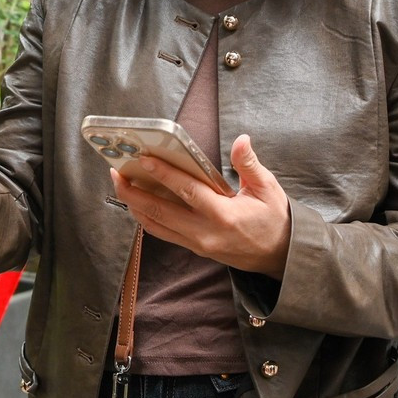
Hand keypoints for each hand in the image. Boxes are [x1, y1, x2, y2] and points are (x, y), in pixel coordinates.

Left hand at [112, 134, 291, 275]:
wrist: (280, 257)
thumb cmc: (275, 219)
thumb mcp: (268, 188)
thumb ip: (249, 164)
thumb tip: (241, 140)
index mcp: (224, 215)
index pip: (187, 192)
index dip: (164, 174)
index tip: (144, 158)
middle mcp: (205, 232)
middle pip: (160, 212)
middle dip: (134, 192)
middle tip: (116, 172)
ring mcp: (198, 243)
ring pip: (156, 225)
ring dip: (135, 205)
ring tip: (121, 184)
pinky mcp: (195, 248)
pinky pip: (164, 233)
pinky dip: (147, 218)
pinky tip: (138, 203)